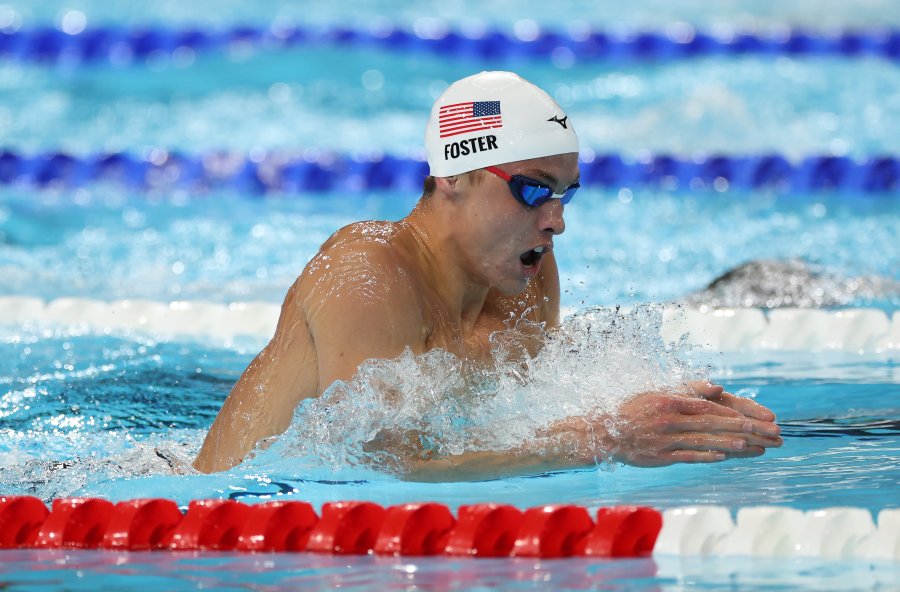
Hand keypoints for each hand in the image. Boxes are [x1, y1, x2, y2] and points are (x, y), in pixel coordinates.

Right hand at [601, 384, 781, 466]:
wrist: (606, 433)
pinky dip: (707, 456)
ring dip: (729, 443)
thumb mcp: (658, 393)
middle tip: (765, 432)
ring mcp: (665, 439)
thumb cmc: (634, 411)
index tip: (754, 418)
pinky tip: (724, 457)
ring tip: (751, 445)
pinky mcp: (660, 456)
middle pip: (712, 424)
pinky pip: (688, 456)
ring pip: (703, 441)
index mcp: (670, 400)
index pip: (709, 407)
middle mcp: (670, 419)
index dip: (734, 413)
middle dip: (742, 428)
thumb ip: (688, 390)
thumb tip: (719, 388)